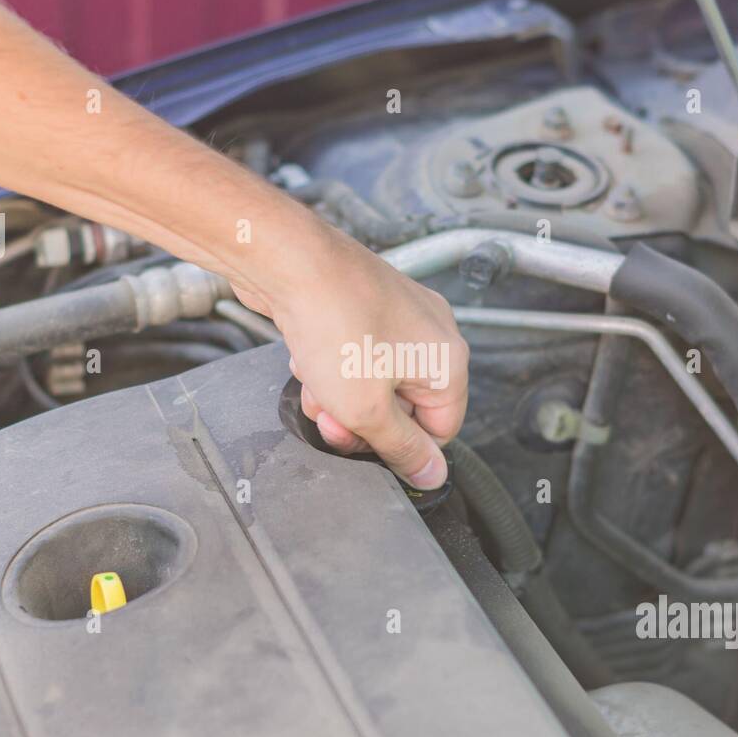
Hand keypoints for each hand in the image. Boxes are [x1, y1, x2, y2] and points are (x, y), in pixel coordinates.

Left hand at [236, 226, 467, 489]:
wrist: (289, 261)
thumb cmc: (333, 323)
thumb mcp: (366, 409)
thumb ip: (401, 448)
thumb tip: (432, 475)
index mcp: (447, 361)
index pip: (441, 431)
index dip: (400, 447)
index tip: (363, 447)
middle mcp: (431, 333)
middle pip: (406, 406)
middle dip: (362, 420)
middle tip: (331, 419)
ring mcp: (398, 314)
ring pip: (375, 381)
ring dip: (340, 395)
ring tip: (315, 385)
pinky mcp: (365, 303)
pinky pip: (356, 354)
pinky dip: (332, 366)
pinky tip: (307, 358)